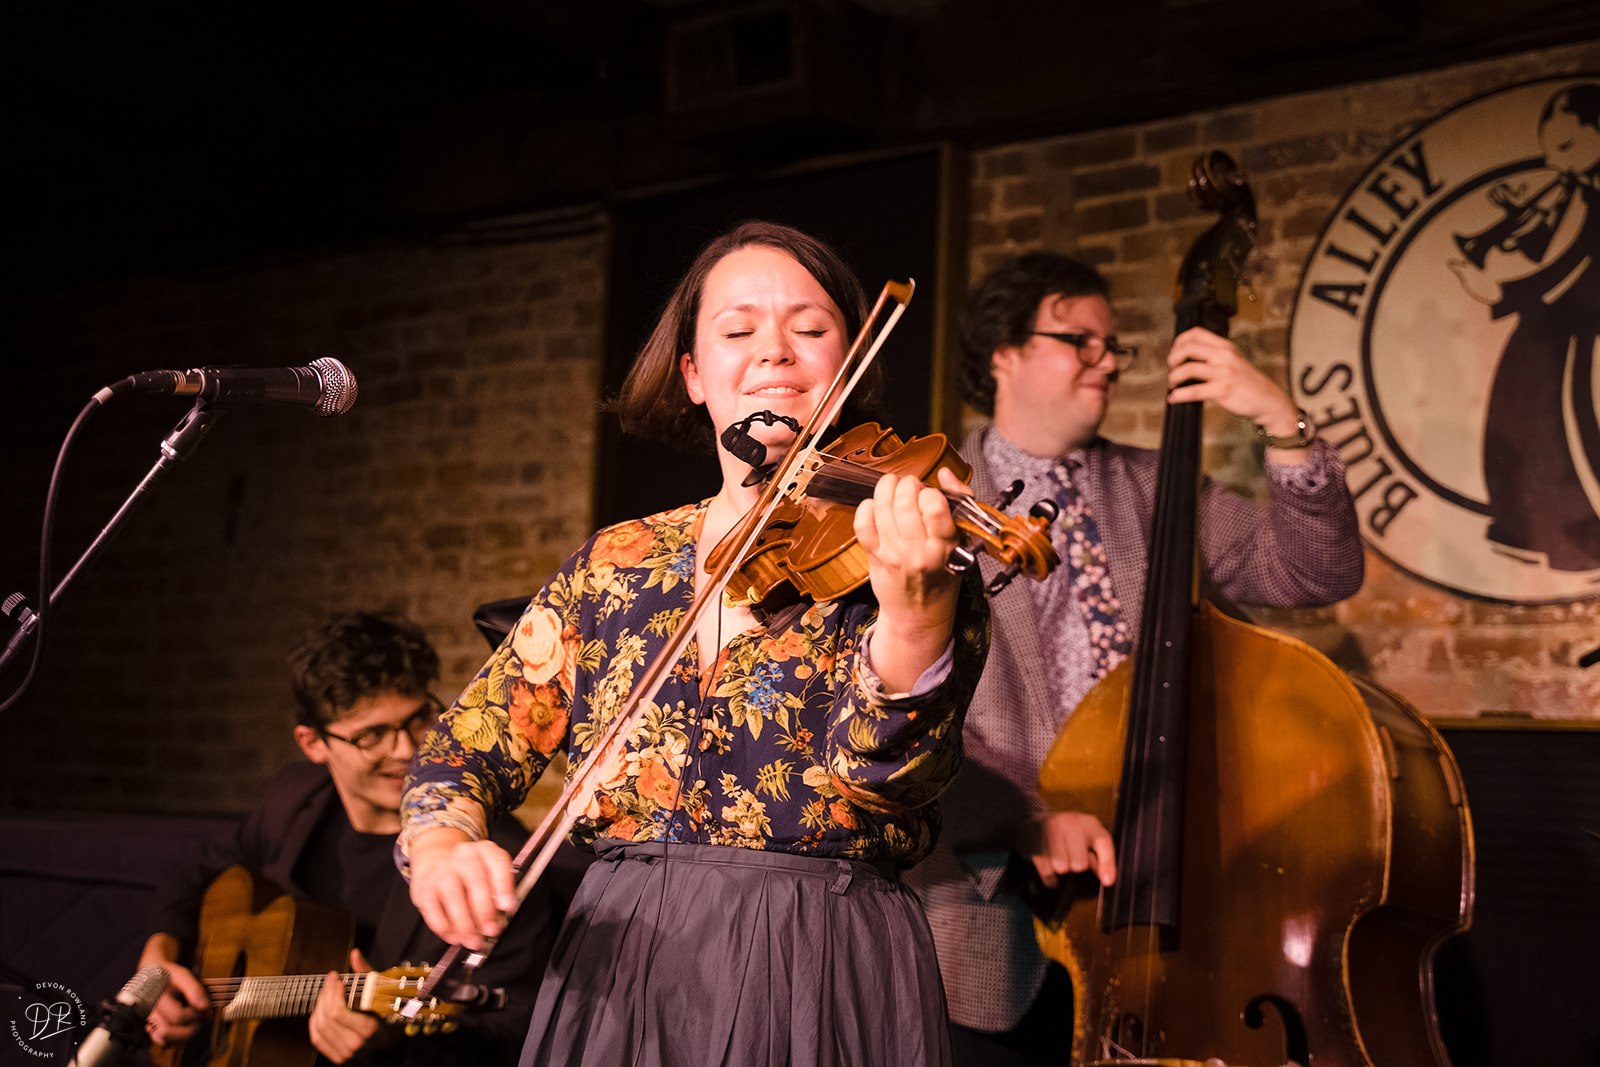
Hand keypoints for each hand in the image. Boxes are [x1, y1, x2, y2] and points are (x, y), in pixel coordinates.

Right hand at [137, 935, 208, 1045]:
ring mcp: (146, 1020)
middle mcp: (147, 1011)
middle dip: (188, 1028)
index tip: (203, 1008)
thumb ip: (194, 989)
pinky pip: (159, 1040)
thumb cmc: (166, 974)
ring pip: (162, 1039)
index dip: (195, 1015)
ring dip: (182, 1035)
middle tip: (199, 1019)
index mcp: (155, 996)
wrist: (149, 973)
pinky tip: (182, 1027)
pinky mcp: (148, 1026)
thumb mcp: (182, 975)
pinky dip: (173, 1038)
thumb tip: (204, 1006)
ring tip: (192, 1023)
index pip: (177, 1016)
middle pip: (168, 1032)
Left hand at [308, 949, 379, 1064]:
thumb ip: (366, 973)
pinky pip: (317, 1037)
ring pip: (319, 1027)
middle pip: (326, 1018)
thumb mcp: (380, 991)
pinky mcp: (338, 1057)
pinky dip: (315, 1022)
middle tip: (330, 982)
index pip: (337, 1012)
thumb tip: (354, 954)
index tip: (336, 979)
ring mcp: (346, 1053)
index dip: (332, 992)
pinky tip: (321, 1010)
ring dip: (319, 1006)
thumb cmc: (386, 1012)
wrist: (390, 1039)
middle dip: (325, 995)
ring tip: (326, 994)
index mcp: (368, 1029)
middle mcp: (355, 1044)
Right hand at [408, 829, 517, 950]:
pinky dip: (445, 926)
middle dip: (484, 909)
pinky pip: (433, 908)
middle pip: (474, 879)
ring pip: (453, 894)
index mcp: (485, 851)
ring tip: (472, 940)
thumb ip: (498, 895)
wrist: (438, 865)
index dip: (503, 885)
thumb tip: (500, 919)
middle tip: (491, 930)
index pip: (497, 862)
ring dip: (464, 922)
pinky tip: (454, 936)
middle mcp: (464, 856)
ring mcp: (442, 870)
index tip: (507, 907)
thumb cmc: (471, 877)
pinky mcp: (425, 887)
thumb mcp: (490, 878)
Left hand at [853, 468, 964, 691]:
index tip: (931, 495)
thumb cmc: (943, 574)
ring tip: (893, 486)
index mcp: (945, 547)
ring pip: (882, 508)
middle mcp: (918, 551)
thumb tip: (944, 473)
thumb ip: (959, 503)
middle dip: (907, 483)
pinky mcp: (874, 556)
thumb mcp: (962, 542)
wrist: (919, 615)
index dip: (930, 492)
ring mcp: (893, 554)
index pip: (935, 508)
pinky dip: (866, 507)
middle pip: (905, 502)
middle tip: (910, 485)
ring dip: (886, 487)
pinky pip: (862, 523)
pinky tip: (876, 506)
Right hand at [1015, 811, 1116, 889]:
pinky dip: (1049, 876)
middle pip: (1080, 863)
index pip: (1102, 841)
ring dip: (1061, 869)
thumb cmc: (1067, 834)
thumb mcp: (1087, 839)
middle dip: (1076, 866)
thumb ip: (1098, 857)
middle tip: (1071, 857)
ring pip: (1061, 867)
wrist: (1035, 824)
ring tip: (1059, 858)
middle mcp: (1070, 822)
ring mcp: (1050, 829)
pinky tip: (1048, 864)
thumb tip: (1107, 878)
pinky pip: (1046, 871)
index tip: (1108, 881)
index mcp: (1089, 823)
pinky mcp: (1034, 840)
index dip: (1107, 863)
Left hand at [1165, 327, 1299, 436]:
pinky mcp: (1222, 390)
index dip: (1179, 341)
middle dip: (1173, 358)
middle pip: (1188, 348)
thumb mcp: (1233, 361)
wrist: (1268, 400)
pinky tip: (1174, 398)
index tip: (1174, 352)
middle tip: (1171, 368)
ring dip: (1174, 377)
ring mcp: (1224, 373)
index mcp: (1225, 347)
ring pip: (1188, 369)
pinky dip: (1178, 395)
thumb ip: (1214, 356)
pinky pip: (1193, 391)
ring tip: (1173, 384)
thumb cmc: (1247, 383)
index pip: (1196, 333)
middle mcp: (1224, 356)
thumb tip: (1185, 357)